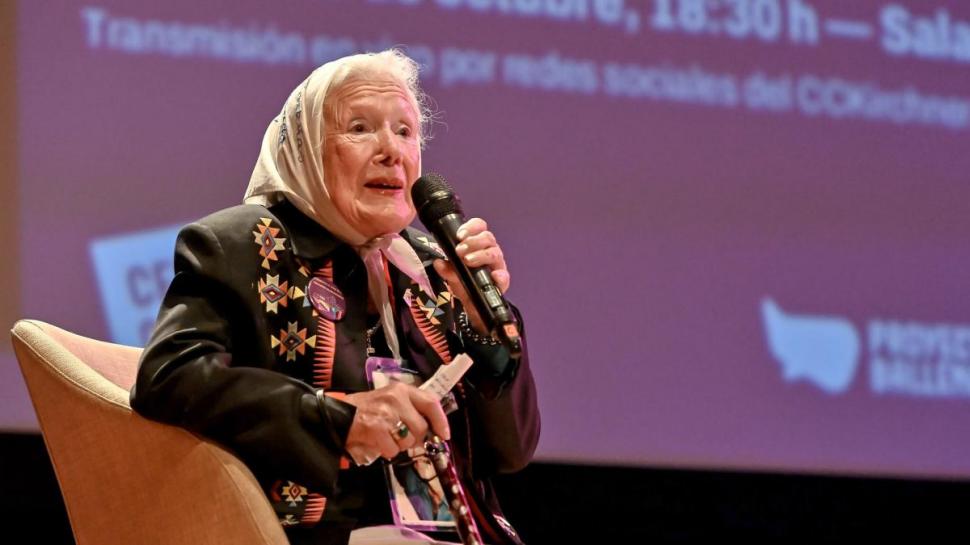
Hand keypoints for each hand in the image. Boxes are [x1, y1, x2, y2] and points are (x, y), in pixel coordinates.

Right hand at [343, 382, 449, 464]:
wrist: (338, 415)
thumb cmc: (366, 408)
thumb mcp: (390, 399)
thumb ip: (411, 409)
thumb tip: (432, 430)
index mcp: (402, 390)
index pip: (430, 402)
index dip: (441, 420)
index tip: (444, 434)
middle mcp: (396, 399)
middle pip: (421, 427)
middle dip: (415, 438)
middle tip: (403, 438)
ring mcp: (387, 414)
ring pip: (409, 440)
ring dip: (400, 445)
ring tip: (387, 438)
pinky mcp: (377, 429)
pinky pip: (393, 450)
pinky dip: (387, 451)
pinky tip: (378, 443)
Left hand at [432, 217, 510, 334]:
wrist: (473, 304)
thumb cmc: (465, 282)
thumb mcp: (452, 275)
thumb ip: (446, 269)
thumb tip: (438, 263)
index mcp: (479, 244)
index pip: (479, 227)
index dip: (471, 227)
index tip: (459, 235)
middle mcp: (491, 251)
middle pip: (488, 238)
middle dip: (473, 241)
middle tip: (460, 250)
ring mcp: (498, 265)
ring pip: (495, 253)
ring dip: (481, 255)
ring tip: (468, 260)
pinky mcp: (502, 281)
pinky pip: (504, 276)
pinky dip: (500, 275)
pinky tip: (494, 276)